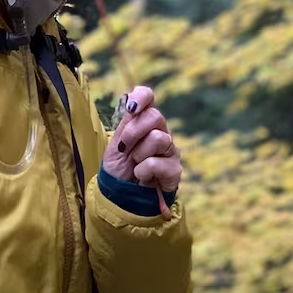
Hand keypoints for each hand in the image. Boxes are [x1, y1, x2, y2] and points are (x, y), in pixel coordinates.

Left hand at [102, 86, 181, 217]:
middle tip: (125, 148)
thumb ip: (127, 123)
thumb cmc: (119, 167)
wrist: (123, 196)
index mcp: (144, 121)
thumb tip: (132, 102)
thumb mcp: (117, 143)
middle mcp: (160, 131)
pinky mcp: (175, 169)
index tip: (132, 108)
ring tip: (135, 164)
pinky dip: (143, 171)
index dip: (142, 96)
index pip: (148, 97)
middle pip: (155, 116)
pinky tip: (142, 177)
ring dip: (139, 154)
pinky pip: (157, 162)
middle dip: (133, 132)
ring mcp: (170, 150)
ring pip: (158, 138)